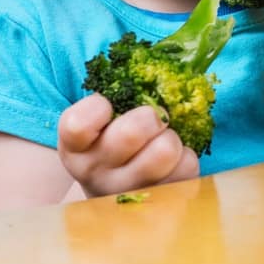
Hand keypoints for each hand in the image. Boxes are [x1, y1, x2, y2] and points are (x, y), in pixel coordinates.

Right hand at [58, 94, 199, 196]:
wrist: (118, 195)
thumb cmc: (114, 142)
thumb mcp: (104, 122)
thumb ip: (121, 95)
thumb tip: (169, 60)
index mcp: (76, 147)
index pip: (77, 125)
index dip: (98, 108)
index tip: (108, 106)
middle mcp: (96, 173)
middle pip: (130, 133)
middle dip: (152, 116)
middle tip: (155, 117)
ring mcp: (126, 193)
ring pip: (163, 152)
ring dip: (172, 138)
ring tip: (165, 141)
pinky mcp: (158, 203)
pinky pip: (185, 171)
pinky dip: (187, 158)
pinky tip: (176, 162)